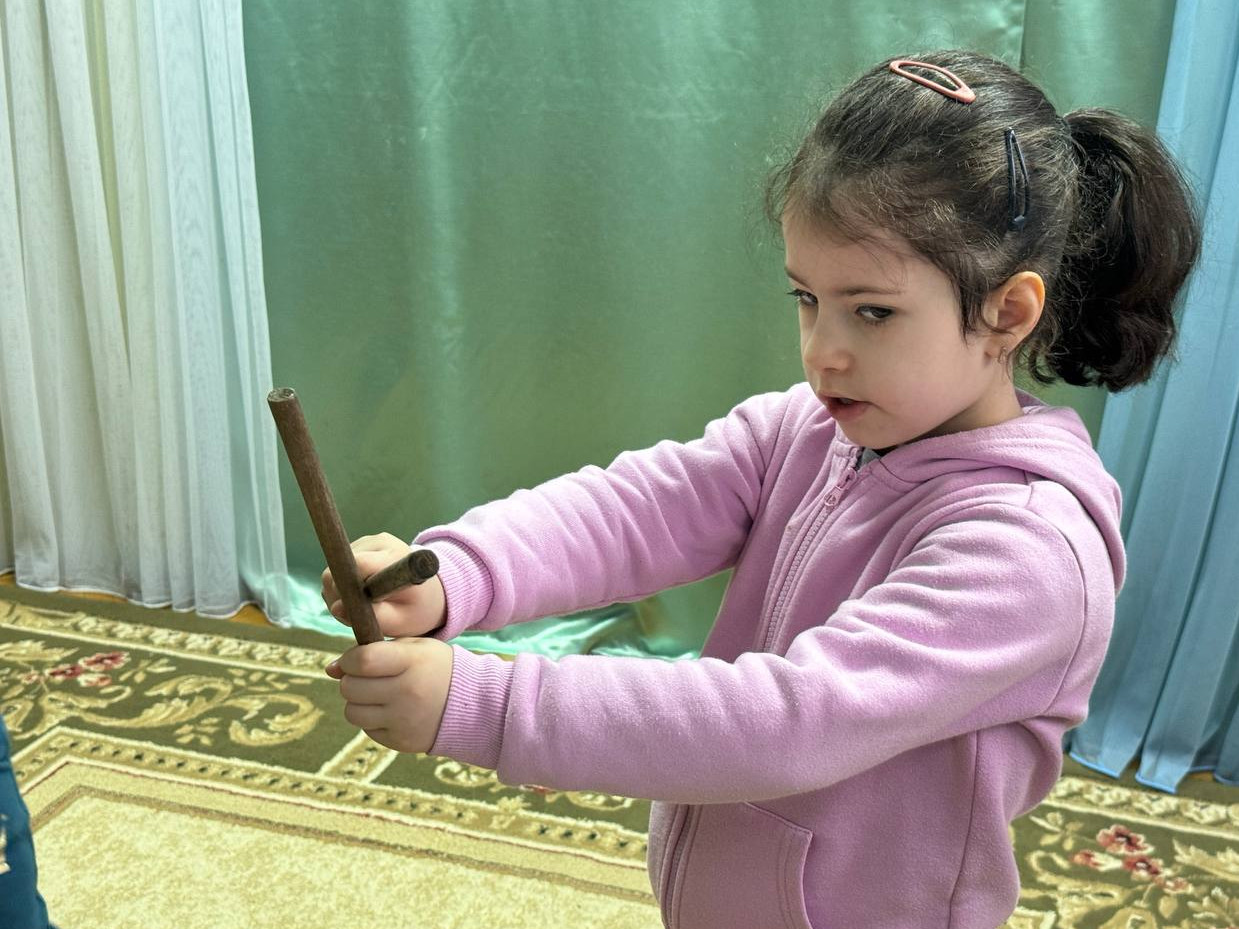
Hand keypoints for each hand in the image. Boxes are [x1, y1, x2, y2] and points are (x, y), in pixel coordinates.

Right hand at [321, 532, 446, 637]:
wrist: (432, 592)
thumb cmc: (418, 609)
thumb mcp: (401, 621)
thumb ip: (372, 616)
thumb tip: (336, 607)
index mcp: (395, 558)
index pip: (357, 564)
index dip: (344, 589)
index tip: (350, 608)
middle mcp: (381, 542)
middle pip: (338, 567)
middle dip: (339, 594)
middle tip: (356, 612)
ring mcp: (369, 541)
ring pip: (334, 569)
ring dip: (341, 592)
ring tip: (363, 605)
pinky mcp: (361, 545)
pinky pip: (337, 568)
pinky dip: (342, 586)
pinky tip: (360, 596)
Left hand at [326, 637, 453, 753]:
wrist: (473, 703)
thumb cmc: (436, 668)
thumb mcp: (413, 648)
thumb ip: (373, 651)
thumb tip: (330, 669)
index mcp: (412, 662)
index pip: (362, 660)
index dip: (349, 659)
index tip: (353, 660)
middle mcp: (407, 692)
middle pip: (350, 688)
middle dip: (351, 680)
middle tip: (366, 678)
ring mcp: (403, 720)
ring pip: (352, 712)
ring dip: (358, 702)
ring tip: (376, 695)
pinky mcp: (401, 741)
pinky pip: (367, 729)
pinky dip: (372, 719)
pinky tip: (390, 711)